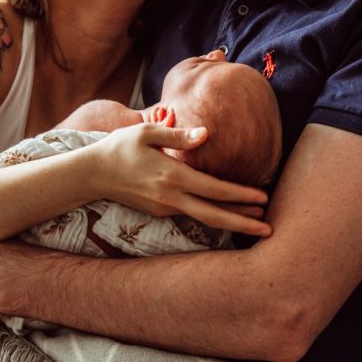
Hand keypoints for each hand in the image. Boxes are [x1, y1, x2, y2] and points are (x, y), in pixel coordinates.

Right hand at [93, 123, 271, 236]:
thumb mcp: (146, 133)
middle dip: (244, 223)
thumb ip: (178, 136)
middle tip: (270, 229)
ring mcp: (165, 208)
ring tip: (256, 222)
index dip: (240, 195)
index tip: (262, 198)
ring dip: (231, 221)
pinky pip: (192, 215)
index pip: (214, 189)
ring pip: (205, 218)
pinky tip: (227, 213)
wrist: (92, 174)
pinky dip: (213, 216)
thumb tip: (206, 134)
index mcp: (172, 176)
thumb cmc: (120, 147)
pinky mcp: (160, 212)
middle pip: (214, 216)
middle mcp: (170, 198)